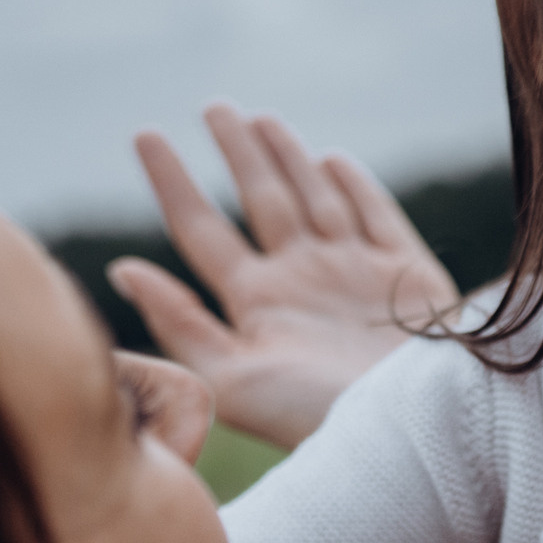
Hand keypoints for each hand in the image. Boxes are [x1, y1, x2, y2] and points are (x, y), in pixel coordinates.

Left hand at [111, 104, 460, 449]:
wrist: (417, 435)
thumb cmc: (320, 418)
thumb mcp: (233, 379)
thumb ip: (181, 324)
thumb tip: (124, 270)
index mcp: (255, 304)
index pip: (200, 228)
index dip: (172, 181)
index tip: (144, 135)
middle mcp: (301, 281)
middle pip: (259, 200)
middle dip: (237, 153)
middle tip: (214, 107)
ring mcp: (355, 272)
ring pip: (313, 197)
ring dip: (287, 157)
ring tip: (261, 120)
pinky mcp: (409, 273)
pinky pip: (377, 216)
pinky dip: (356, 186)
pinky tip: (331, 161)